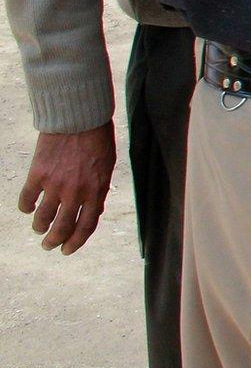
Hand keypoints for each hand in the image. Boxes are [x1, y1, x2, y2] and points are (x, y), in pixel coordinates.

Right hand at [17, 123, 115, 254]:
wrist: (79, 118)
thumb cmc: (98, 140)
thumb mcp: (107, 167)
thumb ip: (99, 190)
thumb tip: (93, 211)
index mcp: (97, 190)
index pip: (86, 226)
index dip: (76, 242)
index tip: (67, 250)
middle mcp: (76, 192)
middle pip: (62, 227)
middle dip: (54, 241)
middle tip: (49, 245)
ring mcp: (55, 185)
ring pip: (43, 218)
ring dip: (40, 227)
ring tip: (39, 228)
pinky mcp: (37, 175)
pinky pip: (27, 199)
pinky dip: (26, 207)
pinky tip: (27, 208)